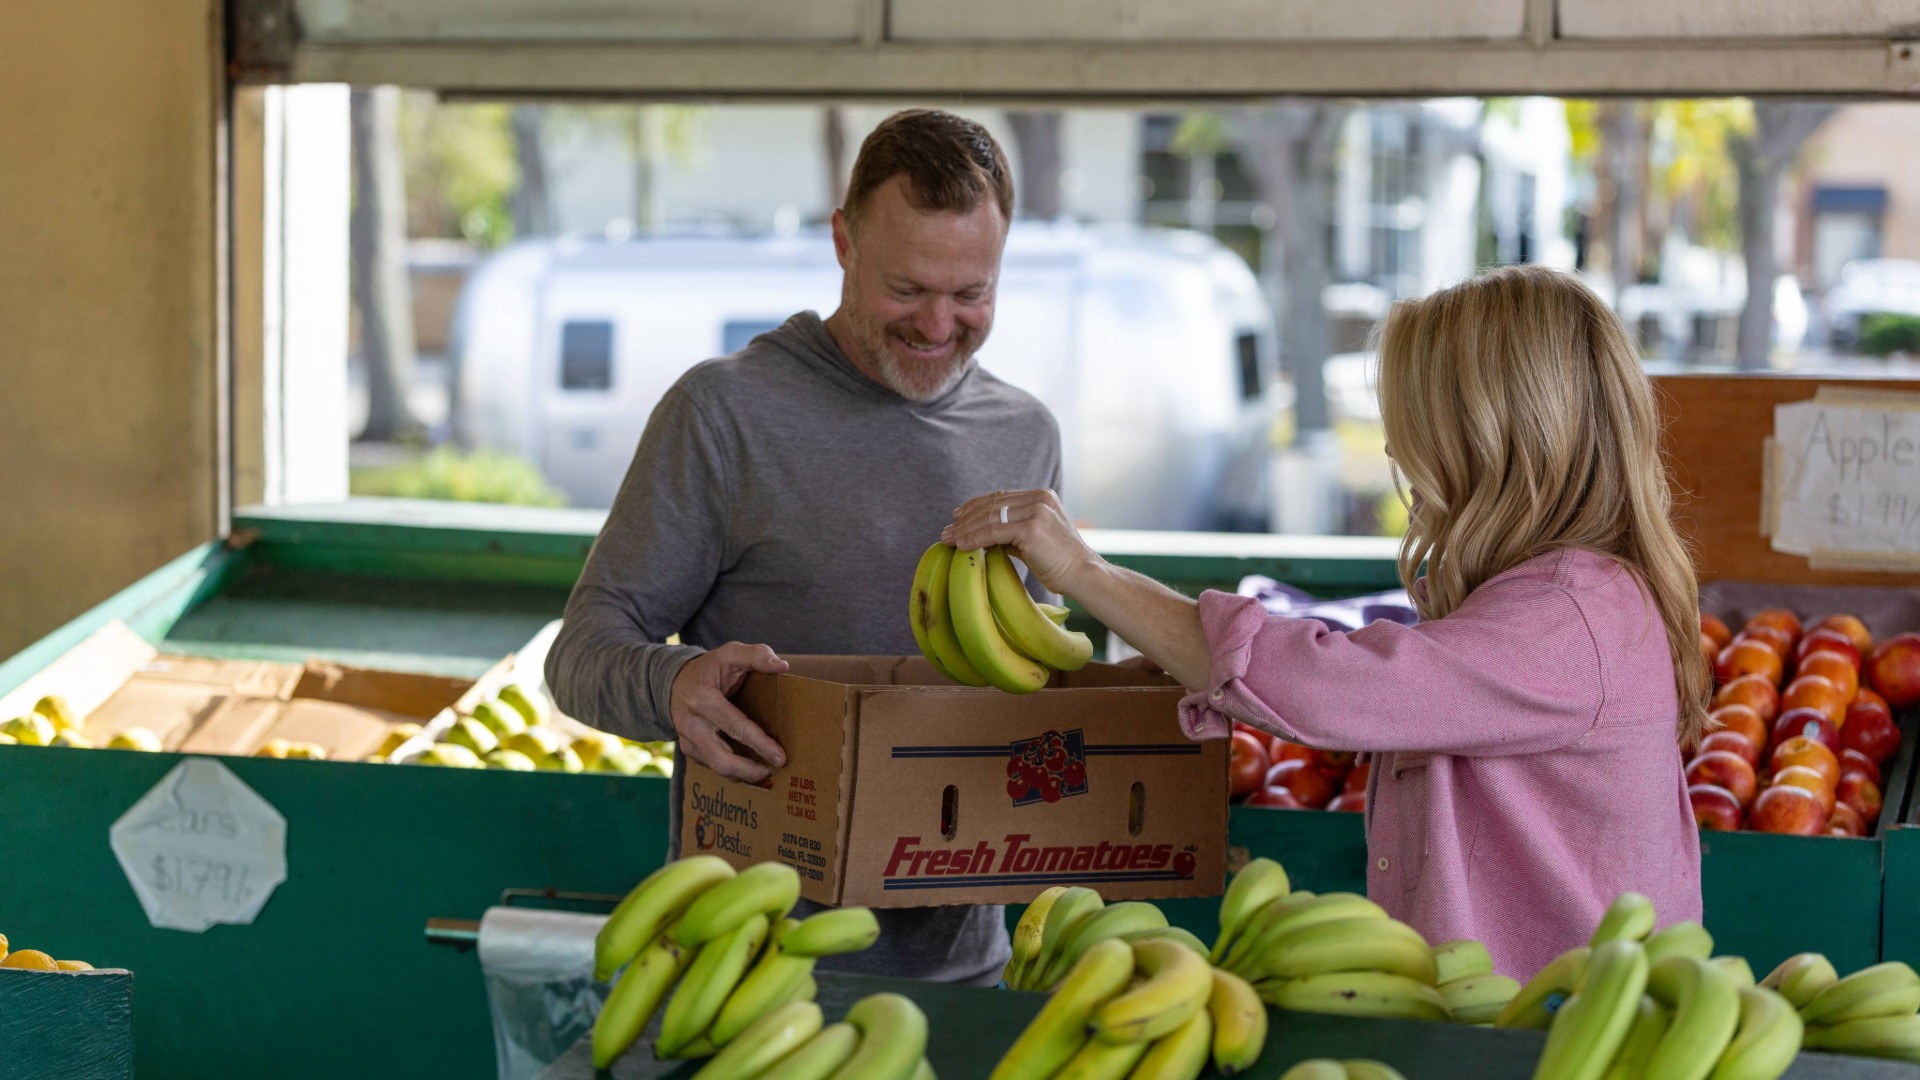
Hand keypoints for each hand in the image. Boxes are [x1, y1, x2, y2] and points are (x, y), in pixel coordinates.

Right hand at [669, 643, 789, 782]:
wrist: (676, 682)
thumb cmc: (710, 668)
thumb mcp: (730, 653)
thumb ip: (756, 655)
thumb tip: (782, 666)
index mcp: (703, 700)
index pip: (735, 727)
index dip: (760, 744)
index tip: (780, 757)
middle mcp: (692, 725)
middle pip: (722, 760)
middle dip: (750, 772)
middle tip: (775, 773)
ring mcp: (688, 740)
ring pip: (717, 768)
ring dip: (744, 776)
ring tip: (767, 776)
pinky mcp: (690, 750)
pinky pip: (713, 767)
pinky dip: (734, 772)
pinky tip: (751, 770)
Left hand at [941, 489, 1100, 597]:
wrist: (1082, 574)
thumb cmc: (1060, 562)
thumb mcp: (1035, 538)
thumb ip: (1013, 530)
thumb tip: (983, 534)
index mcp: (1042, 496)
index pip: (1001, 497)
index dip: (976, 505)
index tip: (957, 516)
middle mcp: (1040, 499)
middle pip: (993, 505)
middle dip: (966, 518)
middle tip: (947, 530)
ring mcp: (1037, 512)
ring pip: (990, 518)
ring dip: (965, 529)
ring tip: (947, 539)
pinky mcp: (1032, 529)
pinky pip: (994, 532)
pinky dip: (974, 539)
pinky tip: (961, 546)